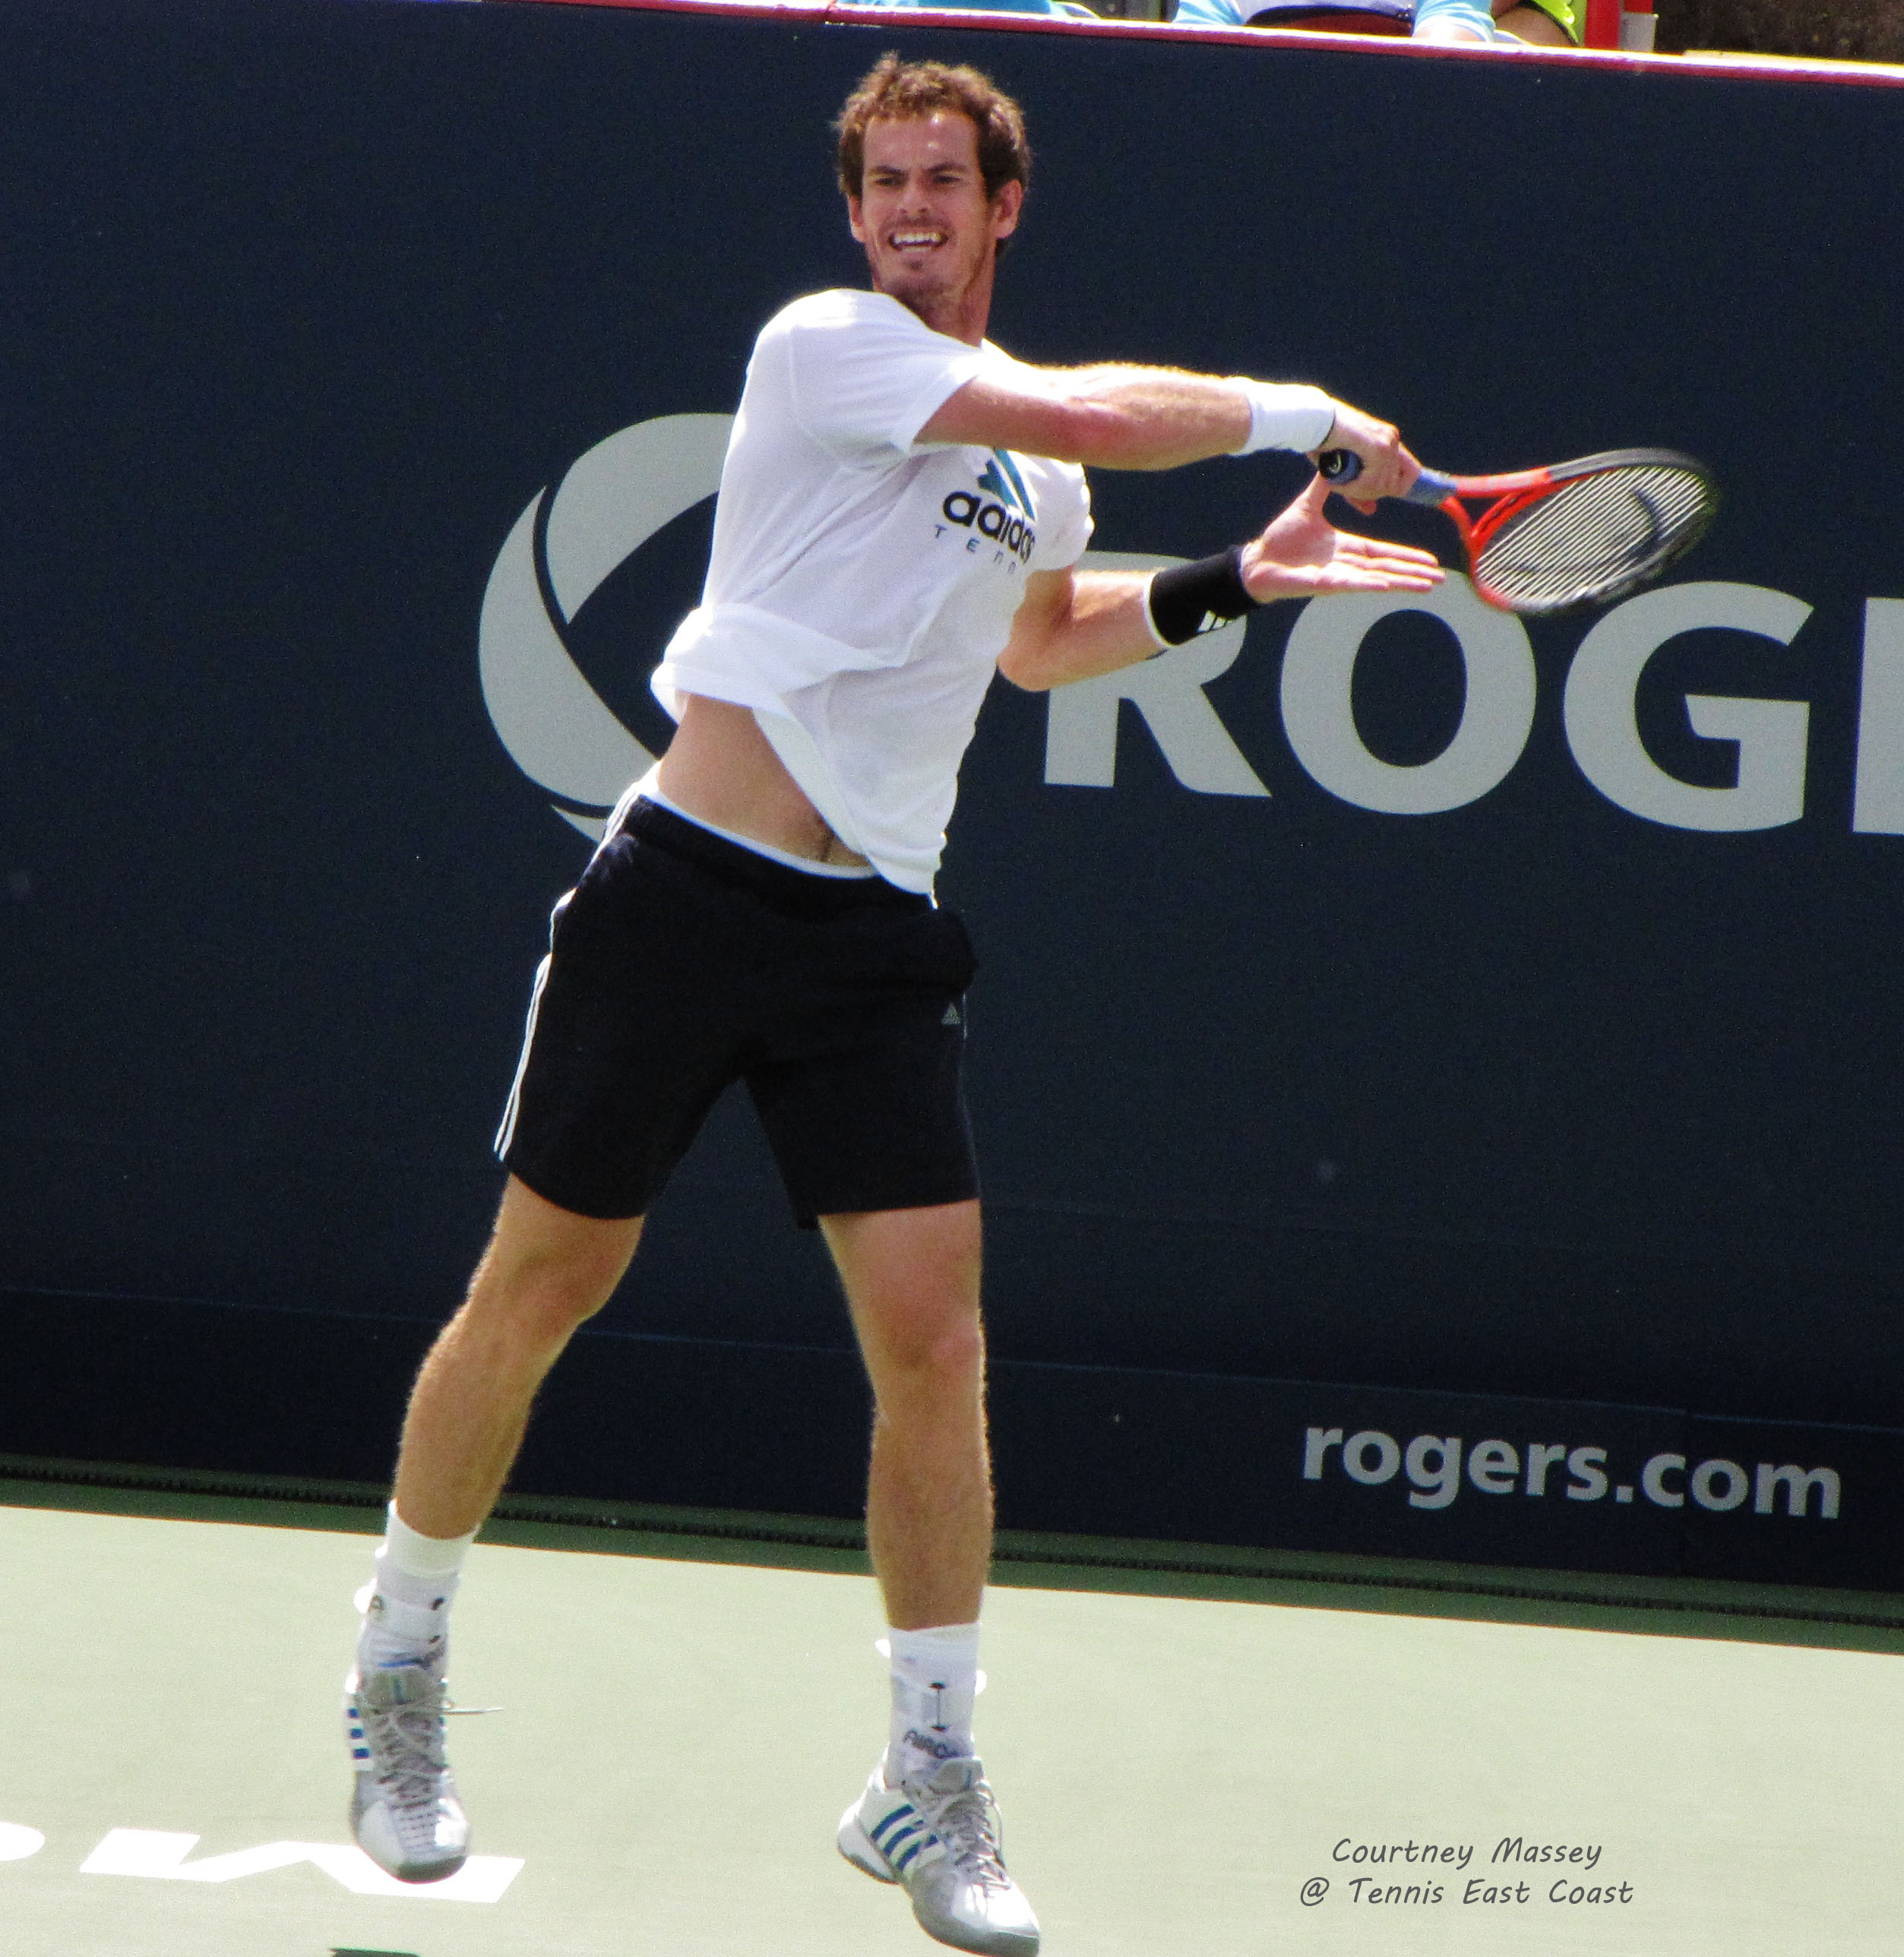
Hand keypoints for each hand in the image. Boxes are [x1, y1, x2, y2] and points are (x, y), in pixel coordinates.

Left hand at [1237, 477, 1443, 600]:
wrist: (1257, 560)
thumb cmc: (1280, 540)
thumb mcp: (1308, 507)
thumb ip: (1323, 487)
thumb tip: (1334, 464)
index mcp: (1346, 548)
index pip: (1383, 552)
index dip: (1406, 555)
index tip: (1429, 559)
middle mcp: (1346, 565)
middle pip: (1387, 569)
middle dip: (1414, 572)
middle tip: (1440, 577)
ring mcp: (1337, 577)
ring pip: (1376, 580)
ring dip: (1402, 583)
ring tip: (1427, 586)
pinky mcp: (1323, 585)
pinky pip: (1350, 584)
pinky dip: (1369, 584)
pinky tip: (1387, 586)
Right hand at [1310, 400, 1420, 511]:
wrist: (1309, 419)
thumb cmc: (1321, 441)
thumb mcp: (1344, 469)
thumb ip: (1360, 490)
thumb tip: (1372, 510)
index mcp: (1389, 440)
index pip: (1411, 474)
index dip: (1391, 488)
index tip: (1368, 490)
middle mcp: (1392, 439)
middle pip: (1394, 486)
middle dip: (1369, 493)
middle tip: (1347, 488)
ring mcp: (1387, 442)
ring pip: (1382, 487)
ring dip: (1358, 492)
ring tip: (1338, 484)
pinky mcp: (1377, 447)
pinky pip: (1372, 482)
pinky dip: (1353, 488)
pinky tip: (1339, 482)